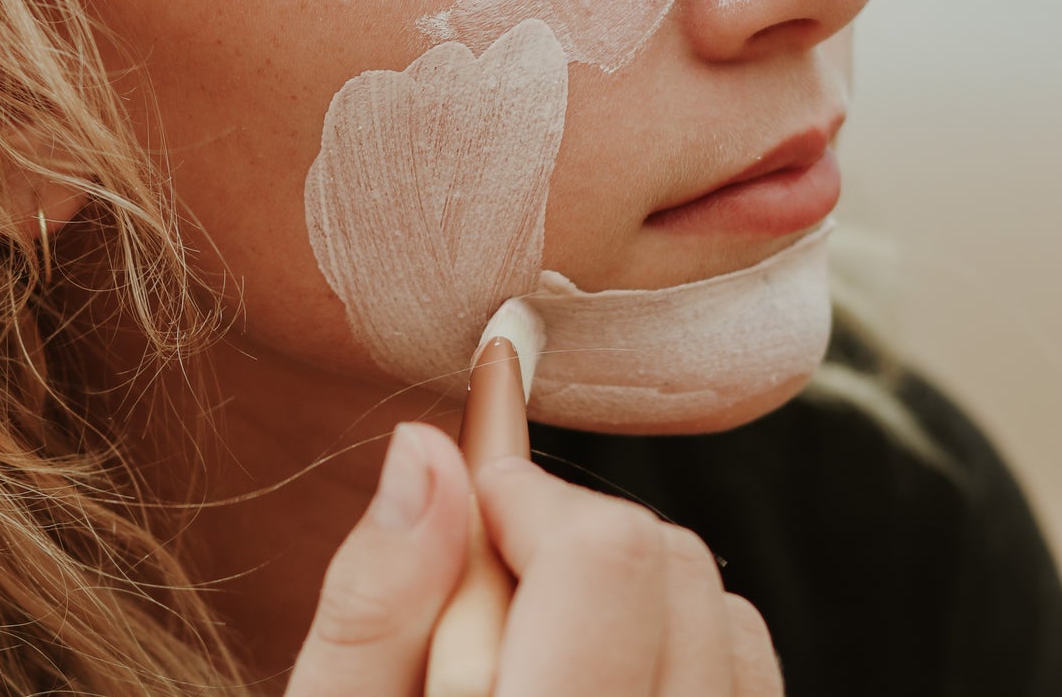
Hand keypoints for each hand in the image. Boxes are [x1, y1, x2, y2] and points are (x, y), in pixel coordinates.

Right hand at [285, 423, 782, 696]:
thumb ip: (375, 605)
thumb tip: (427, 450)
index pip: (606, 560)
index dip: (517, 496)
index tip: (458, 515)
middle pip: (673, 569)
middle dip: (564, 544)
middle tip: (479, 621)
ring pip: (725, 615)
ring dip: (625, 600)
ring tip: (531, 669)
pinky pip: (748, 682)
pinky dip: (674, 653)